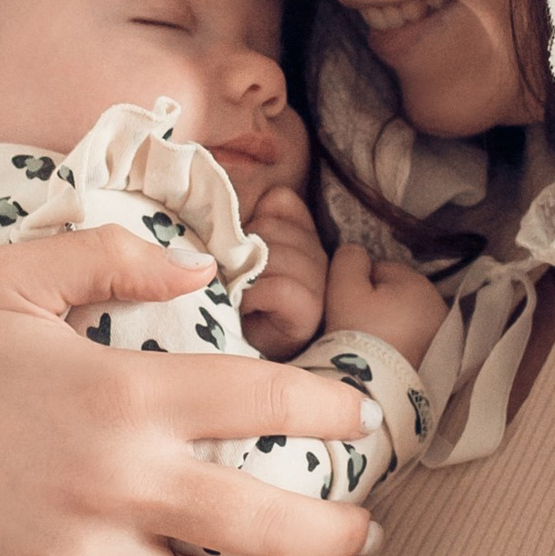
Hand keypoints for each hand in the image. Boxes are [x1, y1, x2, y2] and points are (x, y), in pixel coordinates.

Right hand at [0, 229, 380, 555]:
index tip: (361, 414)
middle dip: (339, 527)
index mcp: (118, 395)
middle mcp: (116, 487)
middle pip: (268, 521)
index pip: (263, 399)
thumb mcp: (9, 278)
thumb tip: (204, 266)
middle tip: (370, 524)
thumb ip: (110, 256)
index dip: (330, 407)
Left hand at [239, 183, 326, 356]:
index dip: (253, 217)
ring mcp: (321, 287)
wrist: (236, 358)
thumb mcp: (242, 251)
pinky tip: (245, 308)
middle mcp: (321, 258)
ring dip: (245, 274)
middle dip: (243, 248)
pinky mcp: (311, 313)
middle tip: (233, 276)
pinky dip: (252, 296)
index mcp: (304, 237)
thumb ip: (259, 219)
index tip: (240, 247)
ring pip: (275, 254)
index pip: (282, 201)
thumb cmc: (237, 303)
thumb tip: (269, 197)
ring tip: (237, 292)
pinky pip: (278, 288)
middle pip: (273, 226)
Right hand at [328, 239, 450, 371]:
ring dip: (391, 323)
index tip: (347, 308)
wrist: (376, 389)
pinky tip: (387, 356)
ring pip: (406, 317)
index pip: (381, 269)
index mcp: (417, 282)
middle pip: (396, 293)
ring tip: (373, 344)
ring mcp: (442, 333)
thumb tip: (356, 251)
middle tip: (357, 326)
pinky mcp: (440, 358)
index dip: (358, 286)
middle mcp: (437, 303)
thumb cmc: (358, 334)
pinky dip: (402, 343)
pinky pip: (414, 339)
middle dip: (378, 304)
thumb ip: (349, 260)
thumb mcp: (343, 289)